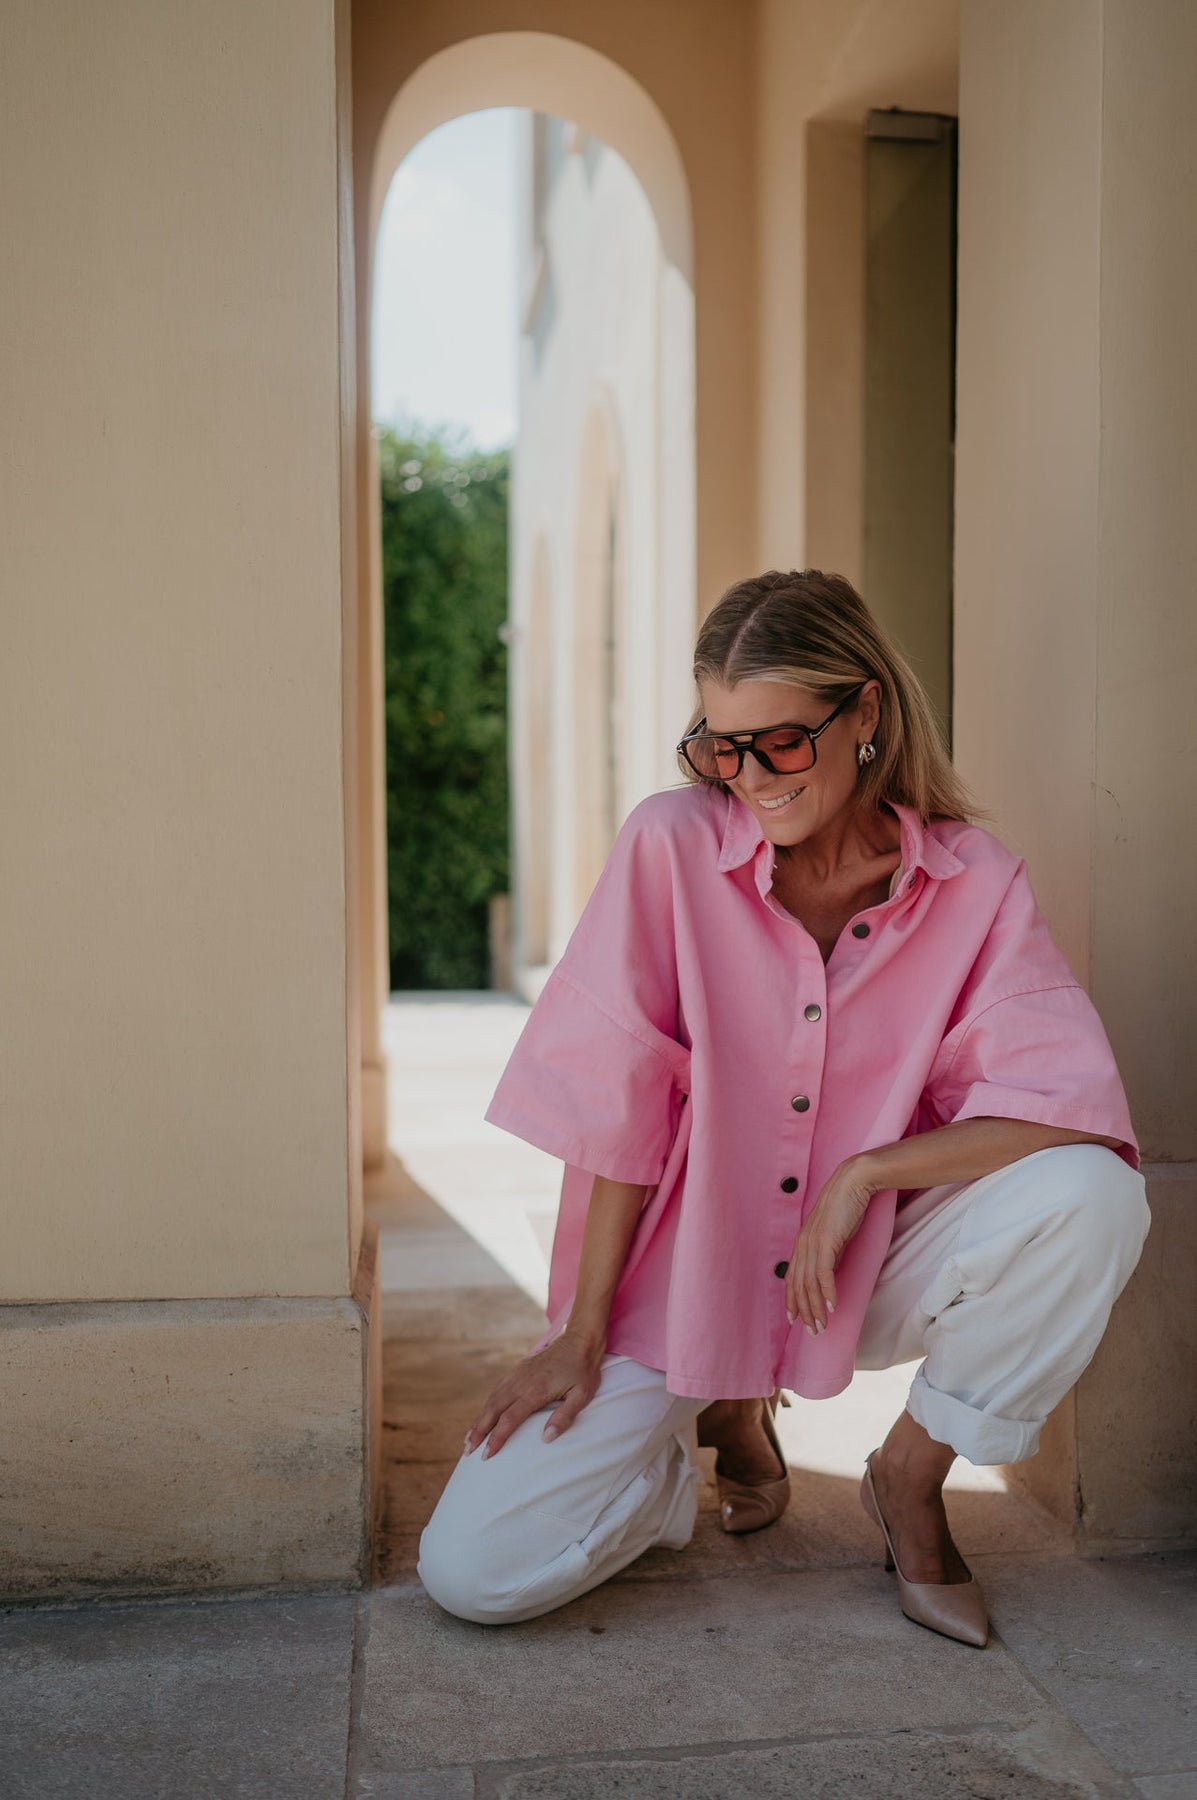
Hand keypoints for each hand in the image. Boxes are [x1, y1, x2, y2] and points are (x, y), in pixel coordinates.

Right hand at [462, 1329, 604, 1459]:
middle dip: (479, 1431)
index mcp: (535, 1391)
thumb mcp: (582, 1395)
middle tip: (467, 1451)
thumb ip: (564, 1417)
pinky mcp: (518, 1369)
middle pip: (493, 1409)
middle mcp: (521, 1382)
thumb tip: (546, 1439)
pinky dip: (487, 1404)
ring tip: (469, 1437)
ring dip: (479, 1419)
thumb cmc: (582, 1370)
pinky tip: (484, 1414)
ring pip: (492, 1399)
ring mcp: (518, 1374)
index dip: (496, 1438)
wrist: (579, 1340)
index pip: (509, 1419)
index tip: (487, 1455)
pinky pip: (497, 1389)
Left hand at [785, 1154, 880, 1334]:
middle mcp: (803, 1244)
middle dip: (805, 1312)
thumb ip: (829, 1252)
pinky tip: (833, 1307)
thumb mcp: (834, 1234)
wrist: (854, 1181)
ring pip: (810, 1284)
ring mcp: (813, 1243)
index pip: (792, 1277)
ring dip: (816, 1308)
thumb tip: (829, 1274)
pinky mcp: (827, 1241)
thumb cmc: (847, 1206)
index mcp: (803, 1242)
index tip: (795, 1319)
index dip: (791, 1300)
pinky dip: (828, 1292)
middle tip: (814, 1331)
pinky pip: (824, 1273)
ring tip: (823, 1326)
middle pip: (799, 1286)